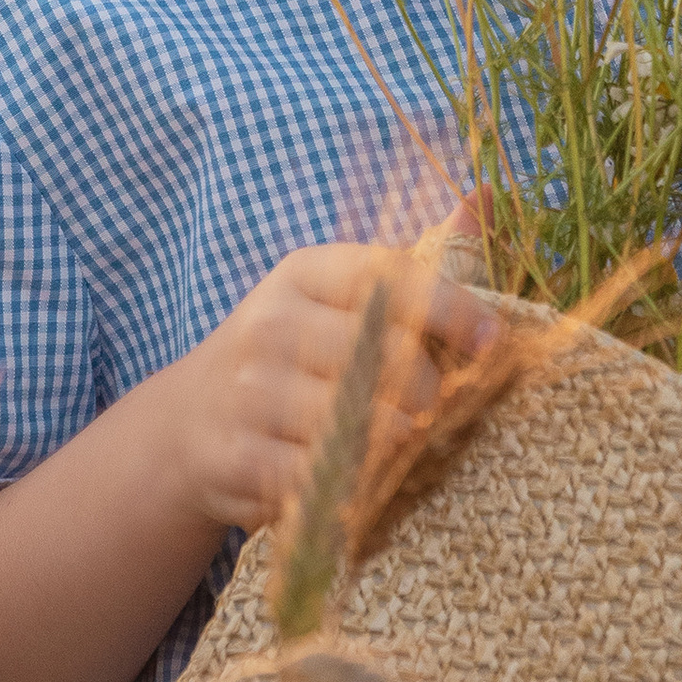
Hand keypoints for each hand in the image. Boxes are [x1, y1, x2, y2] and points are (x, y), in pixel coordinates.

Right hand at [161, 243, 498, 534]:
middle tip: (438, 411)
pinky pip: (321, 476)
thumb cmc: (294, 355)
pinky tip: (356, 479)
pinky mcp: (237, 455)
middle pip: (380, 356)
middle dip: (427, 390)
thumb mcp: (340, 297)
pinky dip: (350, 485)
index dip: (450, 307)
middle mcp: (269, 324)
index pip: (387, 277)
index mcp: (302, 274)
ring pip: (355, 422)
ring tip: (402, 445)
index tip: (491, 340)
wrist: (190, 420)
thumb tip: (488, 196)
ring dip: (394, 443)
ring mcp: (248, 392)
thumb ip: (417, 261)